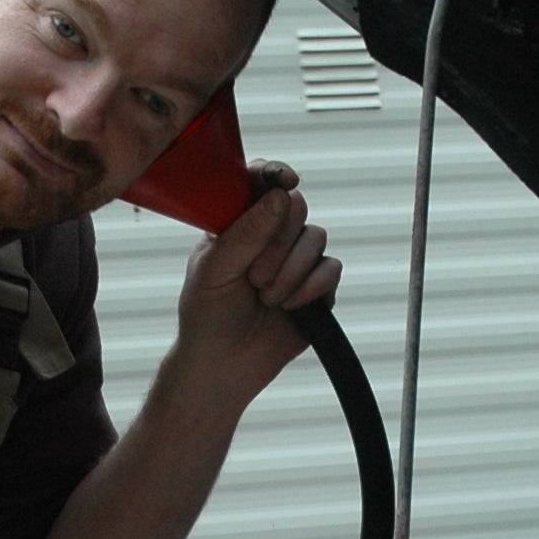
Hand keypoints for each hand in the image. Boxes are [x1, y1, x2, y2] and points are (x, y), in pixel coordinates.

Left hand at [169, 161, 340, 402]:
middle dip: (279, 242)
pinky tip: (291, 306)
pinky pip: (331, 269)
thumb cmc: (207, 314)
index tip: (285, 180)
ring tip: (267, 297)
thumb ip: (246, 232)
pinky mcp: (317, 287)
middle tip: (255, 276)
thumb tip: (281, 196)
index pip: (261, 182)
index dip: (275, 174)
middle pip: (296, 207)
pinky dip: (312, 287)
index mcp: (238, 221)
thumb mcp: (215, 269)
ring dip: (292, 270)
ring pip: (316, 238)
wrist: (224, 365)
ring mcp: (295, 259)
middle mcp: (270, 234)